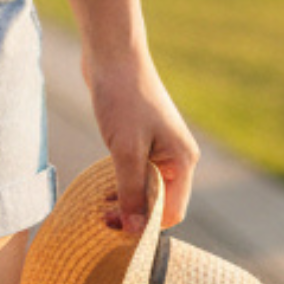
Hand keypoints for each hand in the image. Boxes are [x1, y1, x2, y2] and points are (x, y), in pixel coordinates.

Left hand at [81, 47, 200, 235]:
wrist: (111, 53)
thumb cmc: (122, 98)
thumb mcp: (125, 149)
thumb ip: (131, 191)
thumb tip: (134, 230)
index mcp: (182, 161)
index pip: (171, 212)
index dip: (146, 225)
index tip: (116, 229)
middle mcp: (177, 156)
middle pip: (160, 202)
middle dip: (134, 214)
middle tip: (102, 219)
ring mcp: (160, 147)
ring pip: (147, 187)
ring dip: (126, 199)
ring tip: (100, 207)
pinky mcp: (142, 138)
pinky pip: (136, 171)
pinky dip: (122, 182)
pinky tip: (103, 188)